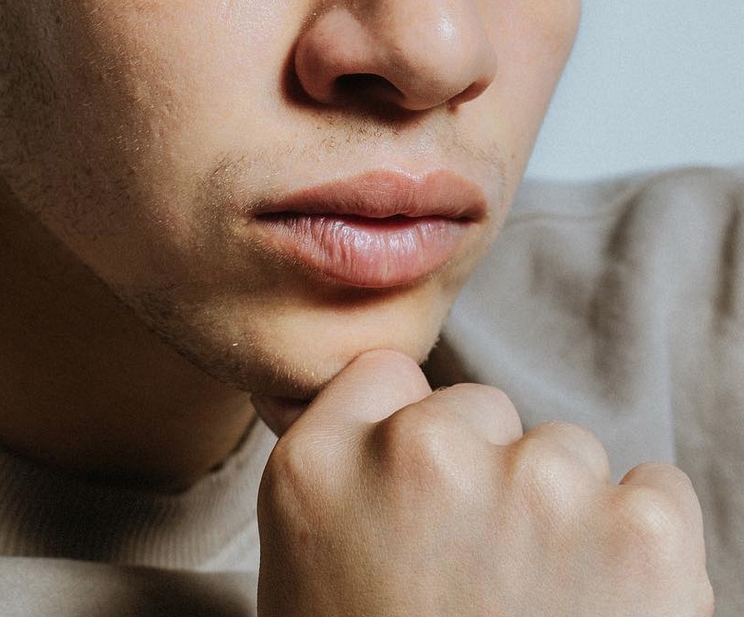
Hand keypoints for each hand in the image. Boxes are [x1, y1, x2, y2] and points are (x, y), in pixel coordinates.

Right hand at [254, 350, 712, 615]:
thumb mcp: (311, 579)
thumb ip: (346, 474)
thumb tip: (397, 407)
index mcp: (321, 468)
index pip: (388, 377)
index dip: (412, 437)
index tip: (425, 503)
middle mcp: (422, 455)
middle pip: (483, 413)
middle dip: (493, 482)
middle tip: (486, 591)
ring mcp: (535, 485)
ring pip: (569, 453)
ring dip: (568, 520)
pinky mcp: (642, 531)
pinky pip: (658, 489)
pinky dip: (649, 549)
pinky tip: (608, 616)